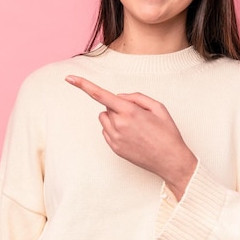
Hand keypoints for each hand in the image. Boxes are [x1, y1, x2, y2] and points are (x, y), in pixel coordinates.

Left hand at [66, 75, 196, 199]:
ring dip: (115, 118)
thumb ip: (136, 97)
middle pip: (107, 106)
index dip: (83, 85)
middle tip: (137, 116)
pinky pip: (107, 131)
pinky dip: (115, 129)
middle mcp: (118, 124)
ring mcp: (114, 138)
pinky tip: (132, 136)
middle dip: (117, 106)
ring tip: (135, 127)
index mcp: (129, 112)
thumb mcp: (158, 107)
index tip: (69, 78)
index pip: (101, 94)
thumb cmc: (167, 133)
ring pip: (105, 118)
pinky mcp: (114, 148)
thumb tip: (119, 97)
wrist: (171, 161)